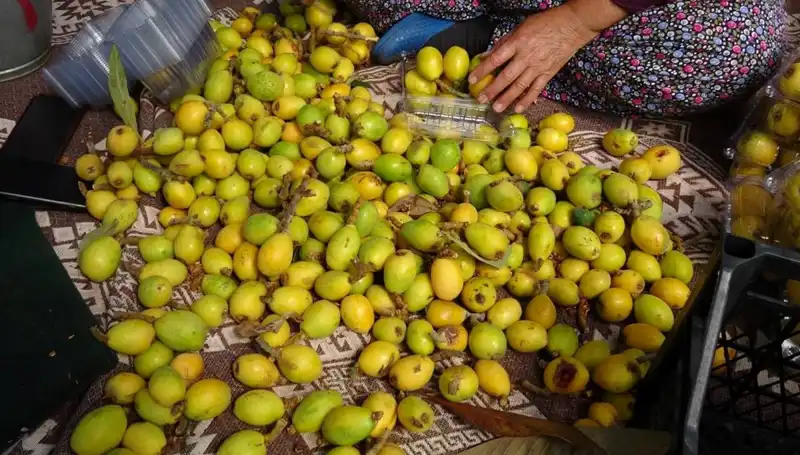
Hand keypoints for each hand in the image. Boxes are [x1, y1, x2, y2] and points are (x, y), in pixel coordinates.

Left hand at [468, 4, 601, 112]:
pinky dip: (527, 100)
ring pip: (520, 86)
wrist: (572, 25)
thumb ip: (504, 43)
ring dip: (507, 99)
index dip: (482, 70)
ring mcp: (538, 67)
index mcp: (518, 43)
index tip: (472, 80)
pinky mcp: (548, 73)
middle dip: (492, 89)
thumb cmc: (545, 23)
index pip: (496, 59)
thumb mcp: (521, 27)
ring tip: (496, 108)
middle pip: (506, 77)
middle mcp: (527, 57)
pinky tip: (518, 109)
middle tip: (481, 100)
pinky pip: (536, 89)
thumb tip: (487, 55)